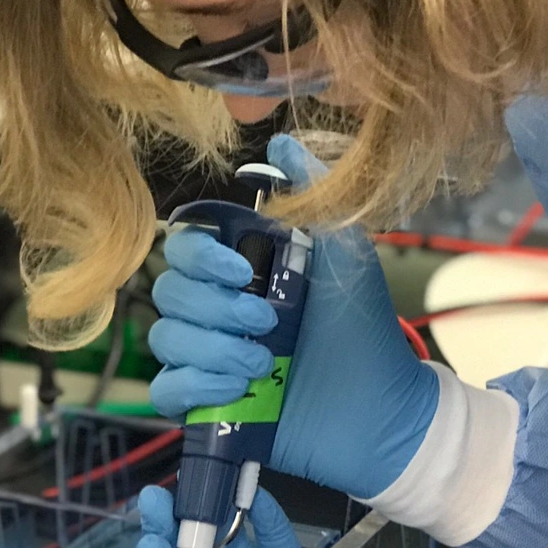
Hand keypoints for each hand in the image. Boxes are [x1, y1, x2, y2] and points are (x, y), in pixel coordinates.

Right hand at [148, 135, 439, 500]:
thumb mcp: (346, 250)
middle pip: (167, 292)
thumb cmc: (366, 327)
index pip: (183, 248)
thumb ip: (314, 192)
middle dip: (213, 309)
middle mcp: (220, 310)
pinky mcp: (208, 405)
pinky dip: (194, 386)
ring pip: (166, 340)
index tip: (244, 273)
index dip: (200, 258)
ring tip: (262, 365)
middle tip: (267, 325)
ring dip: (211, 350)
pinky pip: (166, 390)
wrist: (382, 407)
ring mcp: (211, 358)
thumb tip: (280, 140)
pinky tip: (237, 390)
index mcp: (243, 271)